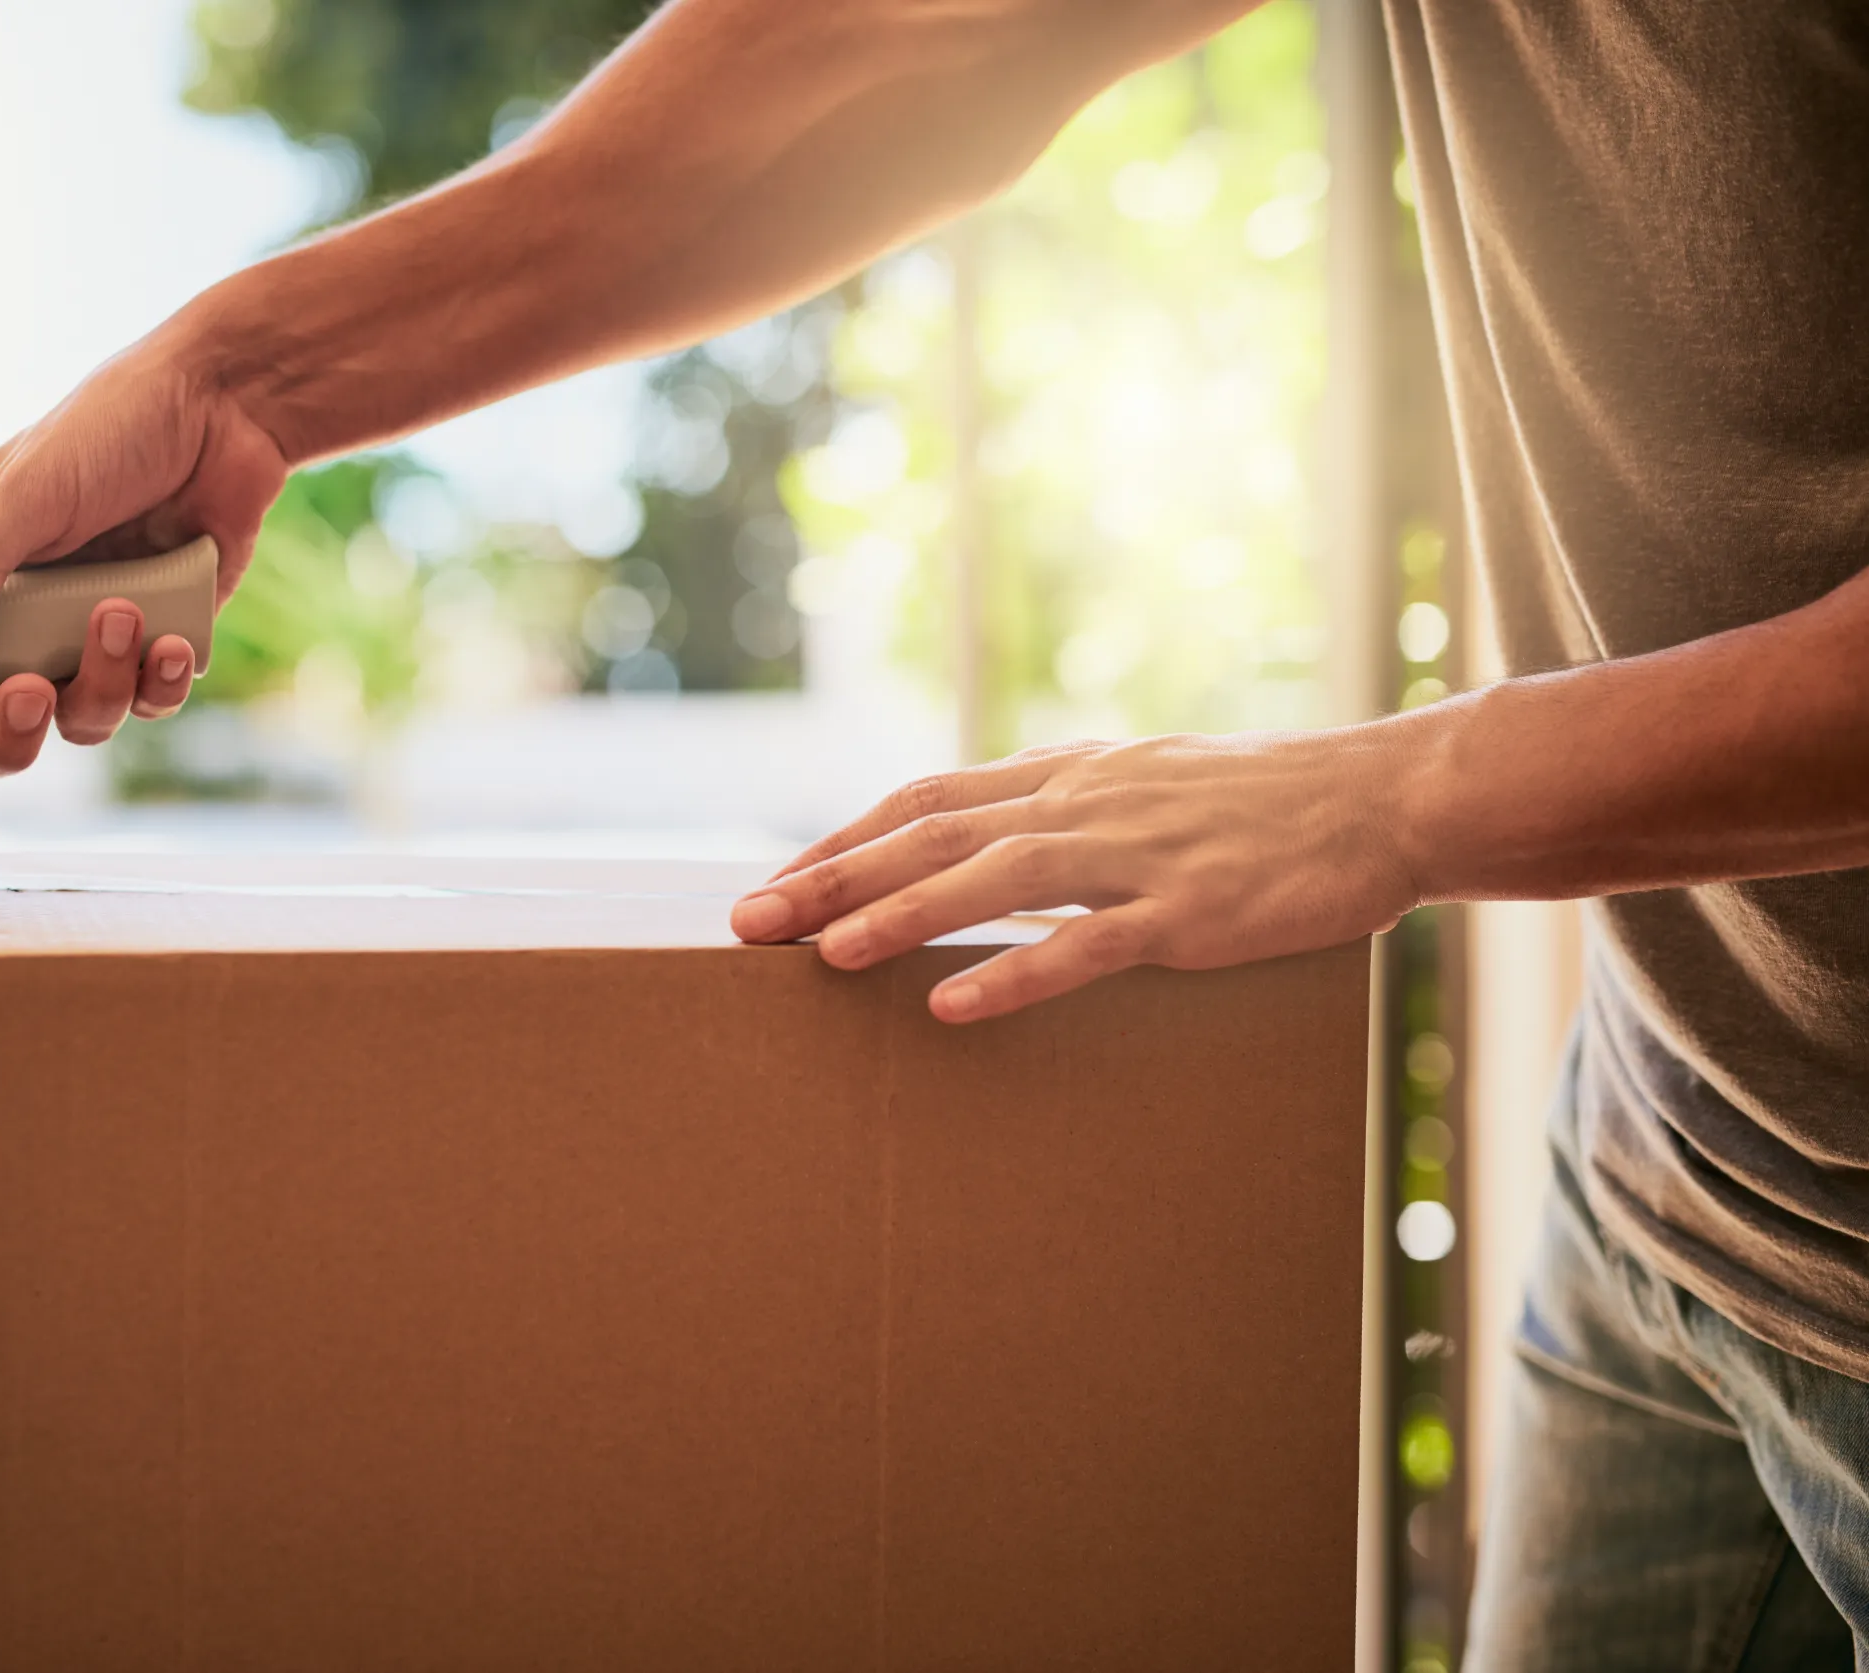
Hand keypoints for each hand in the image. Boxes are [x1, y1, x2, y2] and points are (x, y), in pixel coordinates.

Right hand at [0, 311, 292, 774]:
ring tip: (122, 611)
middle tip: (30, 691)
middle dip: (11, 732)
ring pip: (85, 719)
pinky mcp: (168, 640)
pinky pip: (155, 701)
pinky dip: (161, 681)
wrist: (222, 408)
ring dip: (102, 684)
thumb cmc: (109, 430)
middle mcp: (35, 623)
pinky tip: (171, 639)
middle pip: (1, 732)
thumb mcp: (21, 494)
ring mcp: (102, 638)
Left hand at [729, 727, 1423, 1021]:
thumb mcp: (1144, 783)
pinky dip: (1015, 973)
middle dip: (833, 877)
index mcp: (1067, 775)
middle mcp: (1085, 803)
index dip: (844, 839)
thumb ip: (1064, 806)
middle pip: (931, 834)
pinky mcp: (1189, 912)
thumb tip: (983, 839)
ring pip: (993, 879)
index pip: (926, 798)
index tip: (777, 881)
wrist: (1382, 798)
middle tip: (748, 923)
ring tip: (826, 956)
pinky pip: (1087, 946)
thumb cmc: (1263, 803)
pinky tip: (953, 1005)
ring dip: (902, 916)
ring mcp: (1136, 855)